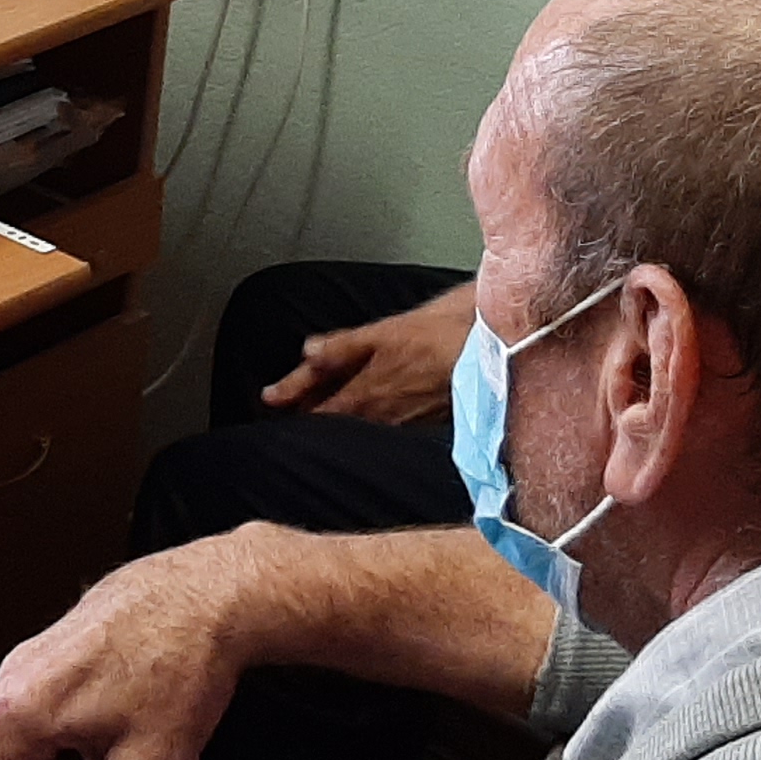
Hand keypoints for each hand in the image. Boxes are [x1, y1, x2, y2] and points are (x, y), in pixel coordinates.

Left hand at [260, 284, 475, 425]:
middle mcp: (380, 419)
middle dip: (309, 415)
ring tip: (318, 407)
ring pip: (357, 426)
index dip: (291, 406)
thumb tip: (305, 352)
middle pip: (334, 424)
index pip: (316, 415)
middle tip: (287, 405)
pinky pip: (382, 424)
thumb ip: (340, 347)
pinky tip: (366, 407)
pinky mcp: (422, 422)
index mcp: (364, 398)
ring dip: (336, 418)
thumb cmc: (438, 336)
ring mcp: (402, 424)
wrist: (491, 352)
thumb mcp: (381, 334)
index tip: (269, 400)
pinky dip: (365, 417)